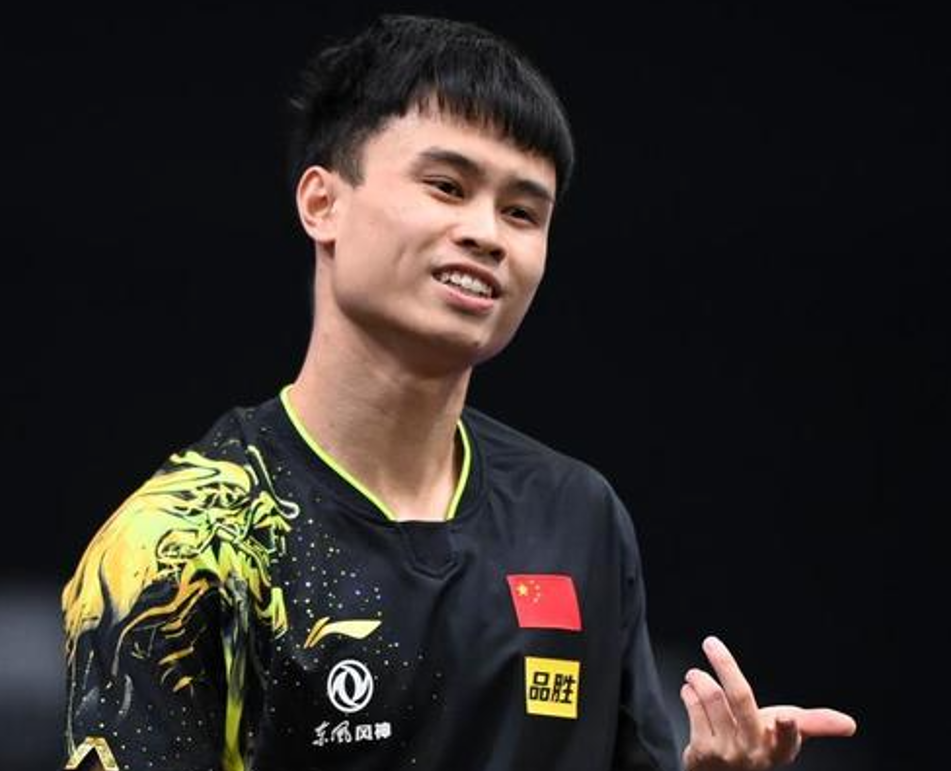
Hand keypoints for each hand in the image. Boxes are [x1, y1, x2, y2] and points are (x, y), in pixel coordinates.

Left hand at [680, 635, 856, 769]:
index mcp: (780, 748)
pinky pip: (694, 711)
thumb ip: (815, 724)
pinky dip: (690, 694)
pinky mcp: (701, 753)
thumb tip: (850, 724)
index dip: (788, 730)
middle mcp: (754, 752)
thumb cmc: (757, 748)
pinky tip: (690, 691)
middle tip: (711, 642)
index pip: (788, 739)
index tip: (786, 718)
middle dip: (725, 666)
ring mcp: (727, 754)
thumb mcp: (786, 737)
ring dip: (701, 679)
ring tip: (696, 674)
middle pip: (741, 700)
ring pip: (713, 700)